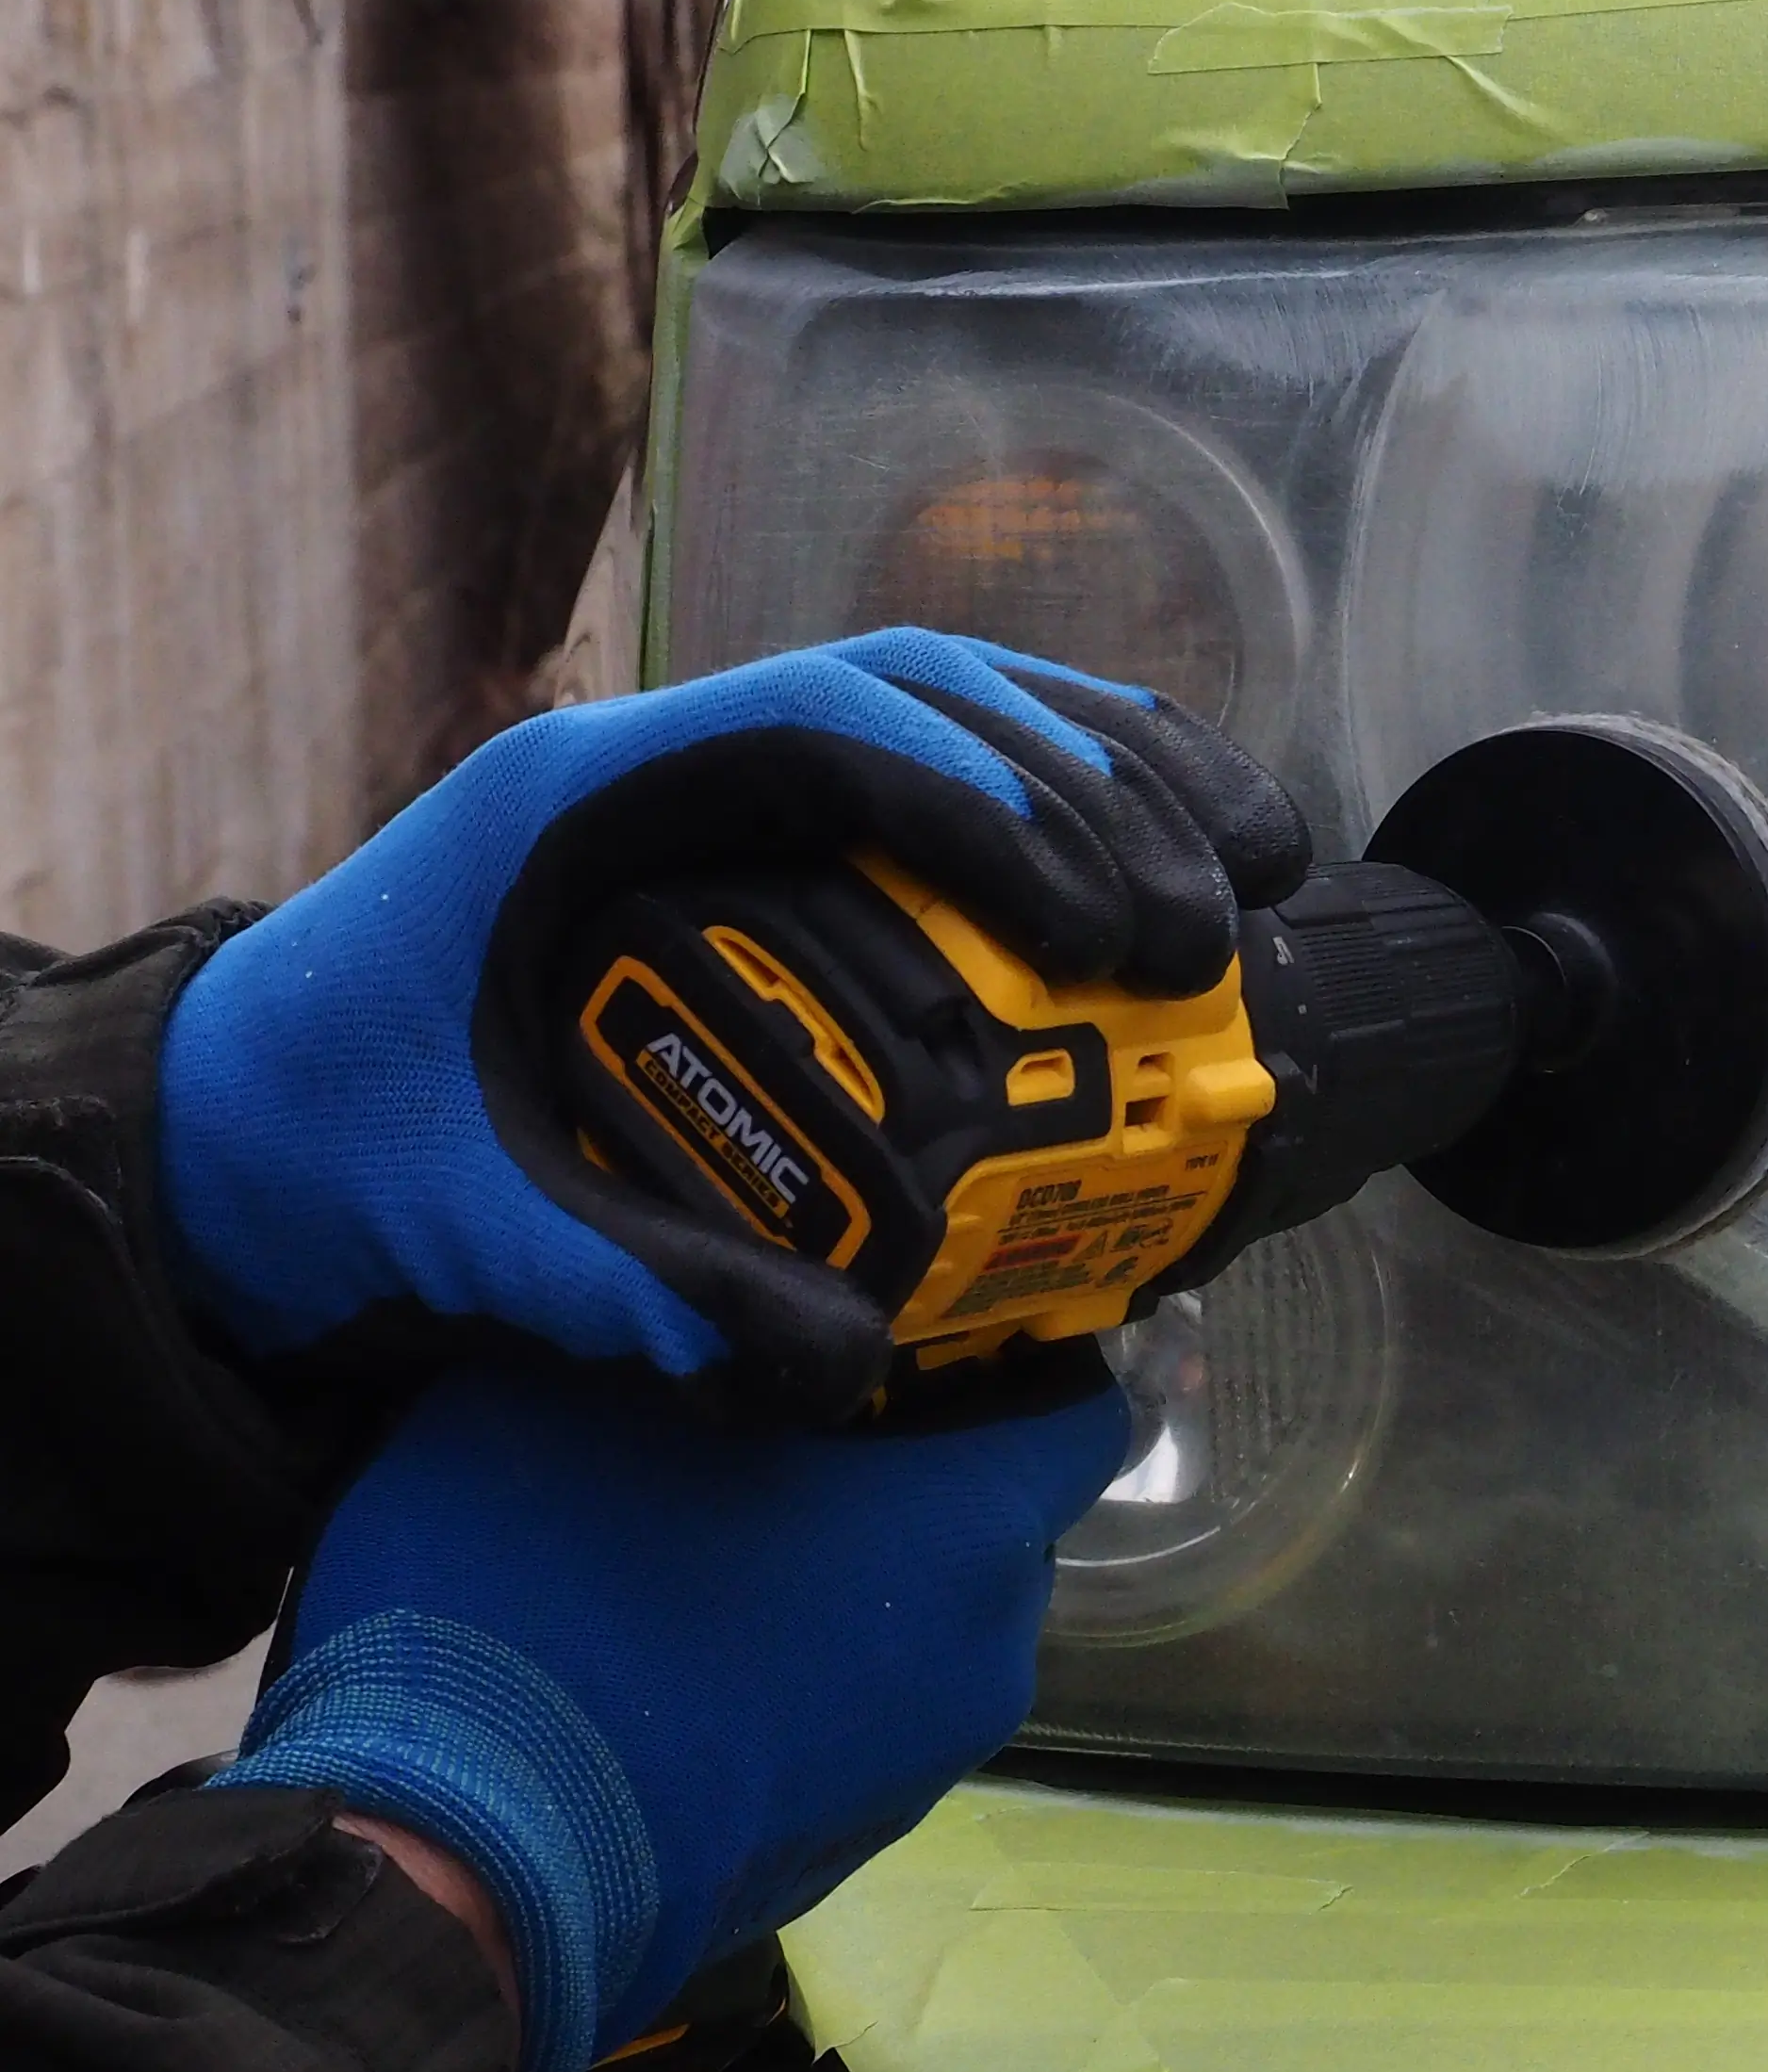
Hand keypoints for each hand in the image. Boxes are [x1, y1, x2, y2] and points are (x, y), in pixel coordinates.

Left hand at [157, 631, 1305, 1426]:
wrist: (212, 1116)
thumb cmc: (317, 1146)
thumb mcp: (456, 1227)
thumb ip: (632, 1292)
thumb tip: (835, 1372)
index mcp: (583, 798)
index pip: (828, 729)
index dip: (986, 803)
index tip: (1098, 922)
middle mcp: (665, 755)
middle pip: (927, 699)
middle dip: (1093, 796)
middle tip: (1206, 933)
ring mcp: (722, 781)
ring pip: (959, 710)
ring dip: (1116, 776)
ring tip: (1251, 872)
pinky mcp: (764, 835)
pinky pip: (944, 772)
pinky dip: (1075, 797)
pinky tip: (1183, 859)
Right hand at [212, 1362, 1130, 2071]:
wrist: (454, 1875)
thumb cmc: (537, 1597)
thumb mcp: (576, 1393)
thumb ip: (688, 1325)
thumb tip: (708, 1298)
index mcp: (971, 1526)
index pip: (1073, 1413)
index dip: (1008, 1358)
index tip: (914, 1329)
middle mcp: (987, 1653)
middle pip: (992, 1523)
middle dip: (912, 1474)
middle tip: (786, 1426)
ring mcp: (923, 1765)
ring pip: (921, 1629)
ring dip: (850, 1581)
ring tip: (718, 1540)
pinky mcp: (848, 1844)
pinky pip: (859, 1718)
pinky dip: (806, 1677)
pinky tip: (688, 1656)